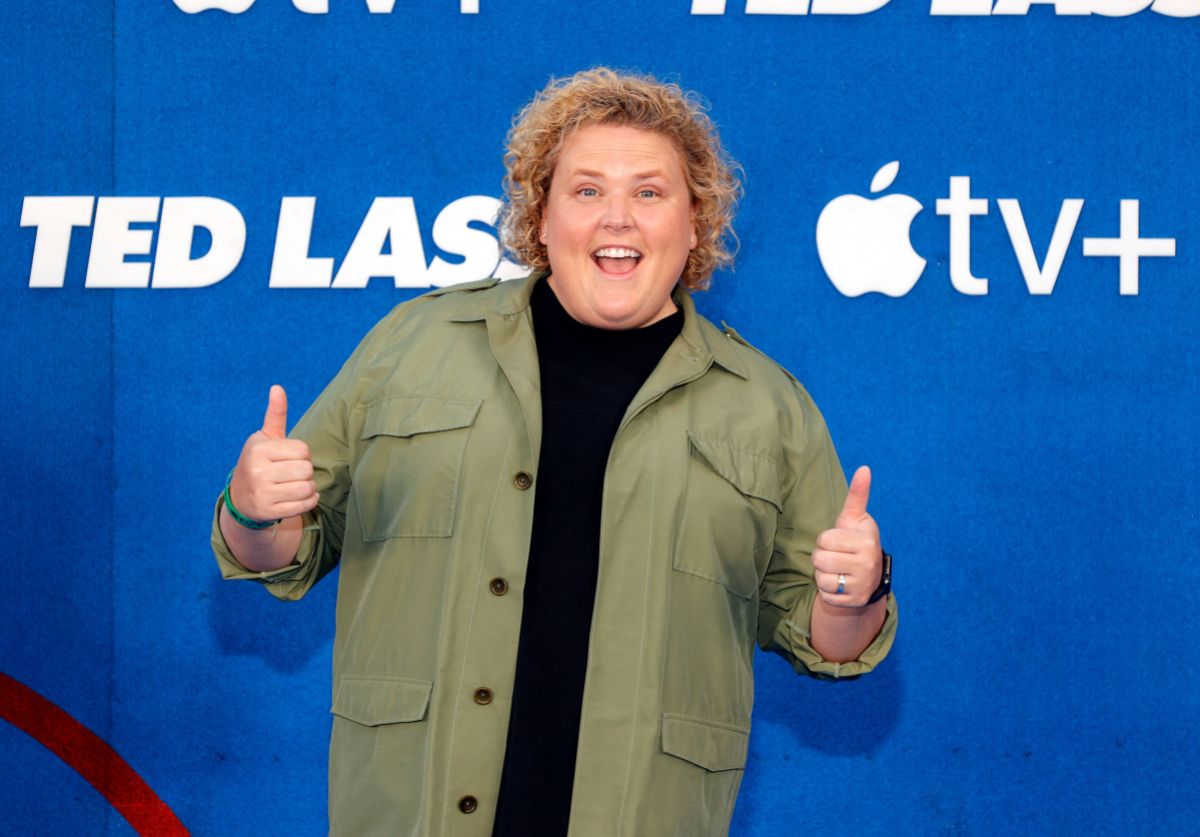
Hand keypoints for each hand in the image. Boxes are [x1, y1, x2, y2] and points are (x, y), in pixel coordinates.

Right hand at [228, 385, 318, 524]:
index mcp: (258, 450)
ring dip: (309, 488)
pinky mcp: (269, 511)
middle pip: (306, 469)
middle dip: (305, 472)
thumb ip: (275, 414)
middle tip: (292, 473)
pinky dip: (309, 501)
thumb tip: (277, 387)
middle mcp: (258, 471)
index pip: (303, 450)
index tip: (288, 458)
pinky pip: (305, 505)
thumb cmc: (260, 462)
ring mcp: (262, 493)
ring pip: (307, 488)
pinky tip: (299, 497)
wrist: (242, 498)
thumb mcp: (265, 438)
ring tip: (296, 485)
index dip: (302, 454)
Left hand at [813, 465, 882, 608]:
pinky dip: (827, 590)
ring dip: (823, 573)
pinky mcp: (853, 602)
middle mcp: (868, 564)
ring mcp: (862, 585)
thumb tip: (864, 468)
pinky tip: (839, 585)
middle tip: (837, 557)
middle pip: (819, 558)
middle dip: (822, 556)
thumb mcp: (856, 518)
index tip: (841, 541)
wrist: (868, 578)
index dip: (827, 539)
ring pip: (820, 577)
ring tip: (838, 570)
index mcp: (867, 542)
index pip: (824, 539)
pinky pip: (824, 594)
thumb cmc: (855, 541)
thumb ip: (858, 494)